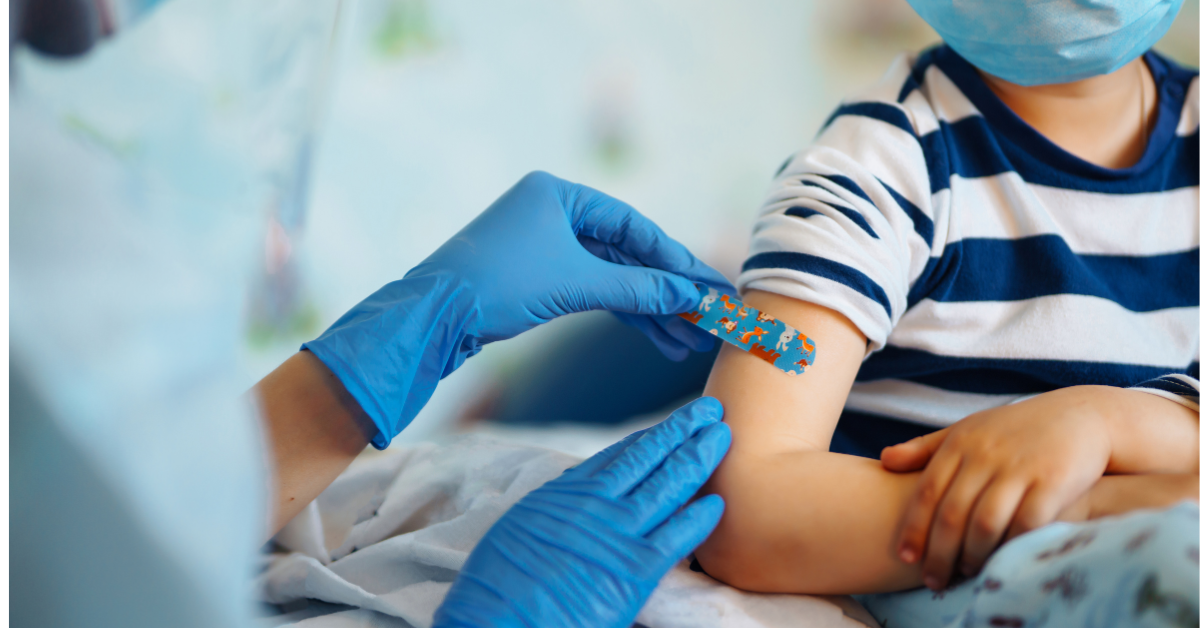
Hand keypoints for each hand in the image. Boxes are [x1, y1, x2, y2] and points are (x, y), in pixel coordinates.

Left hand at [409, 170, 732, 358]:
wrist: (431, 317)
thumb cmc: (496, 285)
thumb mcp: (575, 283)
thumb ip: (637, 287)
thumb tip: (690, 296)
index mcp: (559, 193)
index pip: (634, 225)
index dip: (676, 260)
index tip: (711, 286)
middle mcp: (553, 212)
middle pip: (627, 252)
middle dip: (667, 290)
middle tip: (709, 317)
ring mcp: (545, 245)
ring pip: (612, 277)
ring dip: (649, 310)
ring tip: (687, 343)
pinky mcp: (538, 277)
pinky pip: (593, 290)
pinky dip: (622, 313)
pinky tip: (656, 336)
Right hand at [433, 397, 730, 627]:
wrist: (496, 618)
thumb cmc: (498, 585)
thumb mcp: (520, 529)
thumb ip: (556, 510)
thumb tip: (572, 498)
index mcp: (566, 492)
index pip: (620, 456)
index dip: (651, 437)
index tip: (673, 424)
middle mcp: (594, 503)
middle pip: (650, 458)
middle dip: (683, 431)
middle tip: (711, 410)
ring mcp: (617, 533)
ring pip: (669, 485)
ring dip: (699, 457)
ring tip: (722, 435)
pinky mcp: (634, 570)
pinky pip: (677, 537)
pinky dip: (699, 518)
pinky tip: (718, 501)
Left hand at [881, 387, 1112, 588]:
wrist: (1080, 416)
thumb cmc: (1015, 429)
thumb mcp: (967, 429)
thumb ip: (926, 447)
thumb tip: (884, 461)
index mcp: (960, 443)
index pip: (927, 491)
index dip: (914, 528)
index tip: (905, 557)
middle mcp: (985, 454)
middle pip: (952, 513)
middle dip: (939, 552)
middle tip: (933, 579)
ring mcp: (1019, 467)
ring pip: (985, 522)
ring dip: (973, 554)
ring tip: (966, 573)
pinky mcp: (1053, 481)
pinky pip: (1026, 523)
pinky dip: (1011, 546)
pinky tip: (1003, 560)